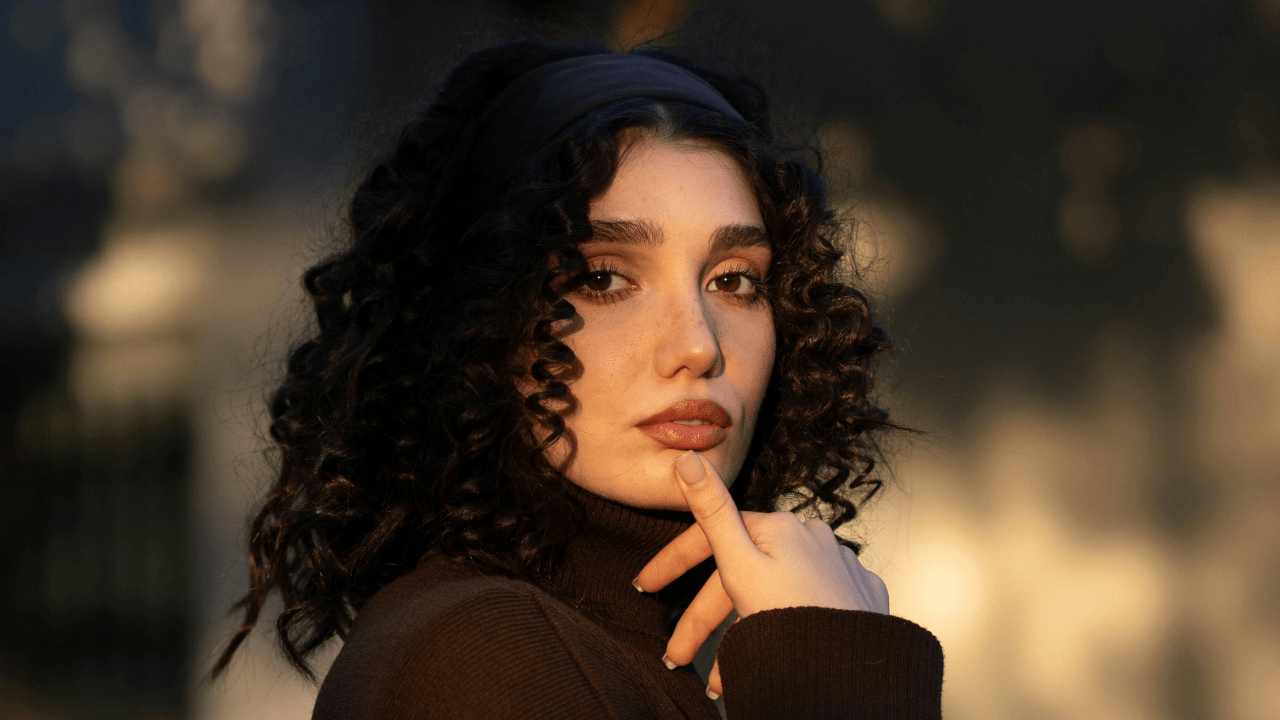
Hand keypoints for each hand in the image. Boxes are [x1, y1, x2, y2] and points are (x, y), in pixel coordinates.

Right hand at [634, 451, 888, 697]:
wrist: (848, 668)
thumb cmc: (794, 618)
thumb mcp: (739, 565)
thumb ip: (713, 511)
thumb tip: (689, 458)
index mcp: (778, 527)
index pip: (712, 539)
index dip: (673, 563)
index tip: (645, 586)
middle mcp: (811, 537)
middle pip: (742, 576)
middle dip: (705, 619)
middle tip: (678, 653)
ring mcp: (838, 566)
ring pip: (774, 595)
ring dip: (743, 630)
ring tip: (723, 676)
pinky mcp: (857, 596)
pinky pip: (810, 607)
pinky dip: (786, 627)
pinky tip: (773, 649)